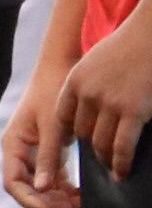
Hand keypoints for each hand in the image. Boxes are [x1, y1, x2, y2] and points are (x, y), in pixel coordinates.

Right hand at [5, 69, 81, 207]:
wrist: (61, 68)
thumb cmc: (52, 92)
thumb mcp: (52, 126)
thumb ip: (47, 157)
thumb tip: (42, 189)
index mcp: (13, 145)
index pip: (14, 183)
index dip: (31, 200)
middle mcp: (20, 153)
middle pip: (28, 189)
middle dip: (47, 203)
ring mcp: (34, 153)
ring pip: (41, 187)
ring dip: (58, 198)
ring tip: (80, 205)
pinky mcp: (49, 152)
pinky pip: (53, 178)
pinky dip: (65, 188)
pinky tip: (81, 195)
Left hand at [61, 17, 151, 182]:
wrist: (151, 35)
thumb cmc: (128, 47)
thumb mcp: (96, 62)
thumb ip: (89, 84)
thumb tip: (91, 108)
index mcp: (74, 82)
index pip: (64, 118)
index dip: (71, 134)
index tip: (79, 144)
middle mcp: (87, 94)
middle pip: (81, 133)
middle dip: (90, 148)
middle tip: (99, 160)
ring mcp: (109, 103)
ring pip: (99, 143)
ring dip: (105, 159)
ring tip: (111, 169)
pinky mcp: (132, 111)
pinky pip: (121, 146)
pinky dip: (121, 163)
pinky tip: (123, 172)